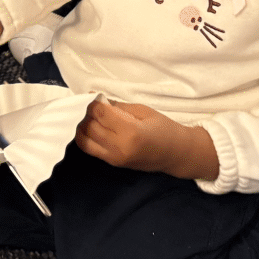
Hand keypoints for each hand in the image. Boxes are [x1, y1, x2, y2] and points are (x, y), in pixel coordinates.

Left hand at [75, 99, 219, 180]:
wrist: (176, 154)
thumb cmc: (164, 129)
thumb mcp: (143, 111)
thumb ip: (118, 106)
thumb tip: (97, 100)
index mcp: (131, 132)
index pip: (101, 113)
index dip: (93, 102)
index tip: (92, 95)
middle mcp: (119, 148)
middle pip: (90, 126)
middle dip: (86, 113)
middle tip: (90, 104)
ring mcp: (114, 159)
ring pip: (85, 140)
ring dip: (82, 125)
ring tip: (89, 116)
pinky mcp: (112, 164)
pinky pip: (90, 149)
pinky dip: (85, 136)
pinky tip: (91, 127)